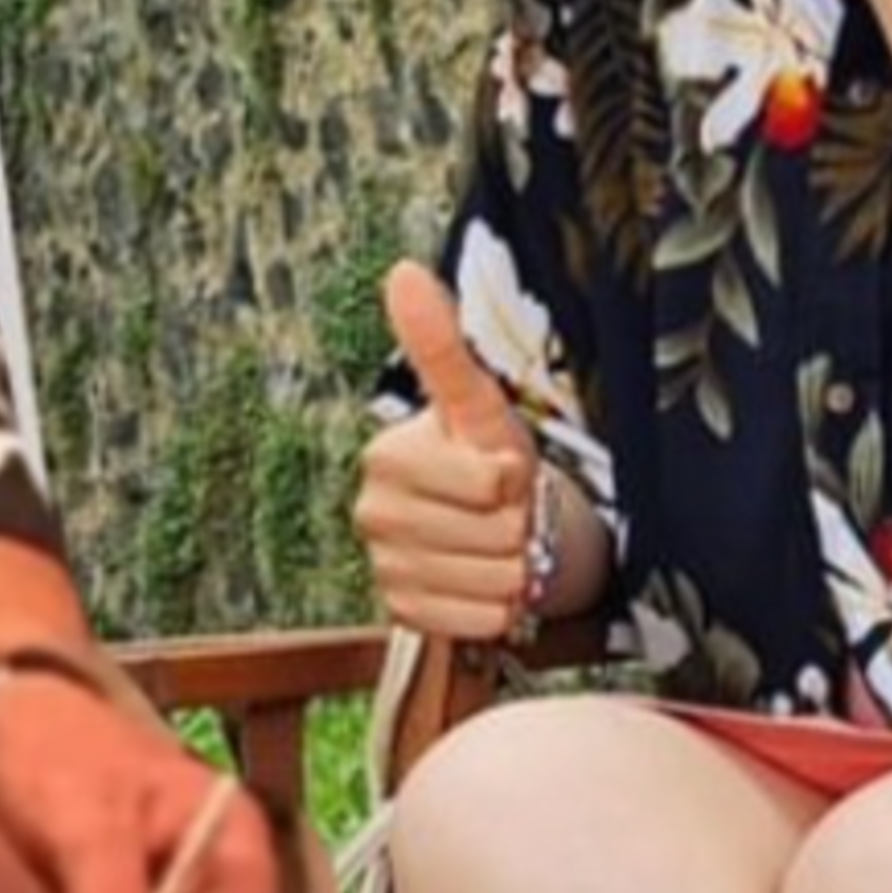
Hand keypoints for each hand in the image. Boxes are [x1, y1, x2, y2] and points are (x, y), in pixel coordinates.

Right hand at [355, 260, 541, 640]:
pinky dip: (498, 609)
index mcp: (387, 458)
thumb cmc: (484, 455)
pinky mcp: (401, 616)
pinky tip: (483, 583)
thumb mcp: (477, 402)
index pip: (491, 485)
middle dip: (517, 528)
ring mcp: (384, 569)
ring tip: (495, 547)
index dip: (516, 480)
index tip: (504, 471)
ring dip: (512, 569)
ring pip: (492, 582)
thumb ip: (439, 344)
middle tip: (503, 514)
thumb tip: (401, 270)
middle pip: (496, 537)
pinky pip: (479, 622)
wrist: (481, 525)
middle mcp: (373, 515)